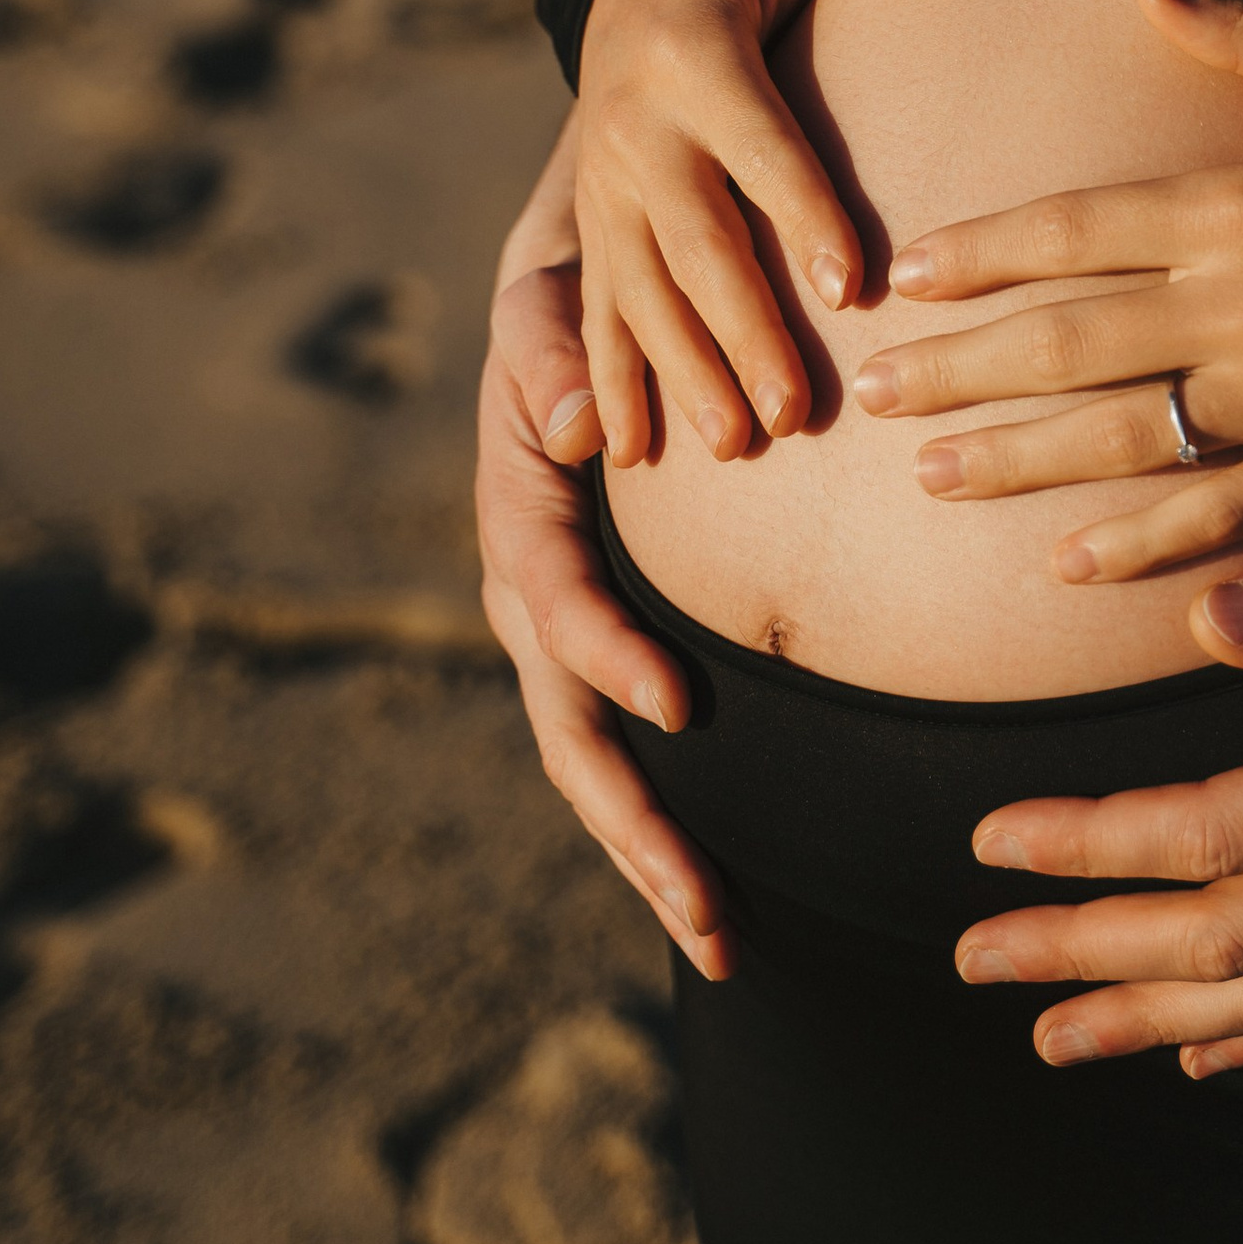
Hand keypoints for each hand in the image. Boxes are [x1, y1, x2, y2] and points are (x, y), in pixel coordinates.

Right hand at [475, 272, 733, 981]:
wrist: (565, 305)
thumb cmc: (566, 302)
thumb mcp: (543, 308)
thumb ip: (549, 354)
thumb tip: (578, 418)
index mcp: (520, 524)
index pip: (559, 608)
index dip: (609, 658)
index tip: (678, 703)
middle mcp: (531, 598)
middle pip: (571, 734)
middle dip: (635, 827)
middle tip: (708, 912)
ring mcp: (563, 635)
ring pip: (595, 766)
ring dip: (653, 855)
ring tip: (723, 941)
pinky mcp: (603, 647)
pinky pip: (623, 744)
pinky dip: (663, 817)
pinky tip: (720, 888)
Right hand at [576, 0, 925, 465]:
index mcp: (692, 54)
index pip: (758, 144)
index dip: (803, 212)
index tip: (850, 287)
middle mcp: (635, 126)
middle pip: (695, 240)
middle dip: (743, 330)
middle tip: (794, 412)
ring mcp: (604, 183)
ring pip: (642, 291)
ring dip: (684, 373)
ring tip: (737, 444)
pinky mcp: (593, 222)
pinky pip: (598, 309)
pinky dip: (612, 382)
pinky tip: (632, 452)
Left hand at [853, 0, 1242, 577]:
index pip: (1074, 225)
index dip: (977, 253)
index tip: (903, 277)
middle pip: (1068, 339)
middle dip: (956, 367)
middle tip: (868, 390)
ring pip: (1121, 435)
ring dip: (1014, 460)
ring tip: (929, 476)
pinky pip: (1219, 519)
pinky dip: (1138, 547)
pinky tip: (1065, 568)